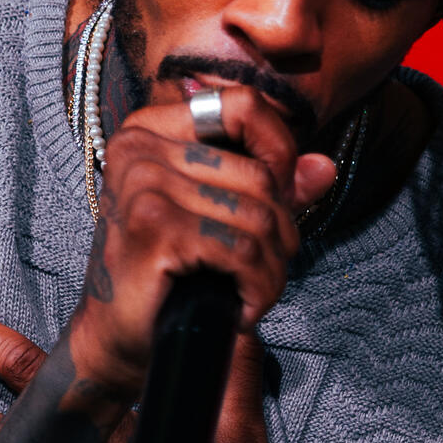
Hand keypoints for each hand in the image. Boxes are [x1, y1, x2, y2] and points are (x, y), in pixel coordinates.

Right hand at [70, 84, 334, 399]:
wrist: (118, 337)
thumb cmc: (167, 273)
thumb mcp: (219, 215)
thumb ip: (271, 184)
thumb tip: (324, 168)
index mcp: (151, 129)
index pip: (242, 105)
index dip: (278, 149)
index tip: (277, 199)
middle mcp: (140, 147)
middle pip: (259, 174)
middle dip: (280, 232)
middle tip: (261, 270)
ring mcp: (143, 184)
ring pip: (258, 217)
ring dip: (271, 269)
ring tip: (252, 293)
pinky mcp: (153, 228)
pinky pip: (241, 251)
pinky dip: (257, 287)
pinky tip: (242, 307)